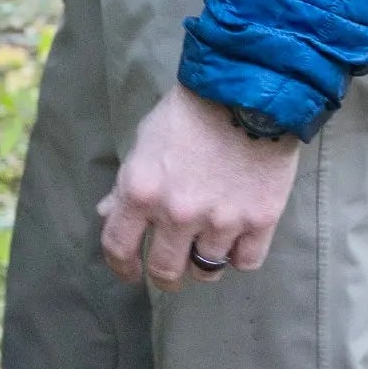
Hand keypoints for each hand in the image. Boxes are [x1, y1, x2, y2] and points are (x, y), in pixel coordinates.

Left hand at [97, 83, 298, 290]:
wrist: (243, 92)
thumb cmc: (187, 113)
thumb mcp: (144, 142)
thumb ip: (126, 185)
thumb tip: (108, 213)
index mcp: (141, 191)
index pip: (119, 247)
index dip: (121, 266)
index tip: (129, 271)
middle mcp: (177, 214)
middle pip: (166, 271)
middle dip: (164, 276)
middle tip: (170, 269)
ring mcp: (220, 221)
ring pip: (207, 271)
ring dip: (202, 263)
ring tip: (205, 247)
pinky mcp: (259, 222)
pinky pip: (245, 262)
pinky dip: (238, 255)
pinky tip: (235, 239)